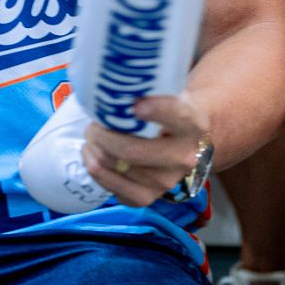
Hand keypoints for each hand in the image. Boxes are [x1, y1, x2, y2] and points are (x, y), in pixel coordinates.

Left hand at [81, 93, 207, 207]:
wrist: (186, 144)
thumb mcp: (170, 94)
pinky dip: (95, 168)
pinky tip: (94, 156)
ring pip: (115, 167)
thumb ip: (149, 89)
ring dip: (93, 150)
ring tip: (91, 137)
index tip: (135, 105)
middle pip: (131, 151)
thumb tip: (112, 85)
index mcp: (194, 125)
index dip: (156, 110)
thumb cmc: (169, 113)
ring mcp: (166, 182)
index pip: (177, 116)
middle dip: (102, 135)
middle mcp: (184, 158)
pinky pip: (110, 186)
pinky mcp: (146, 199)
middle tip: (93, 124)